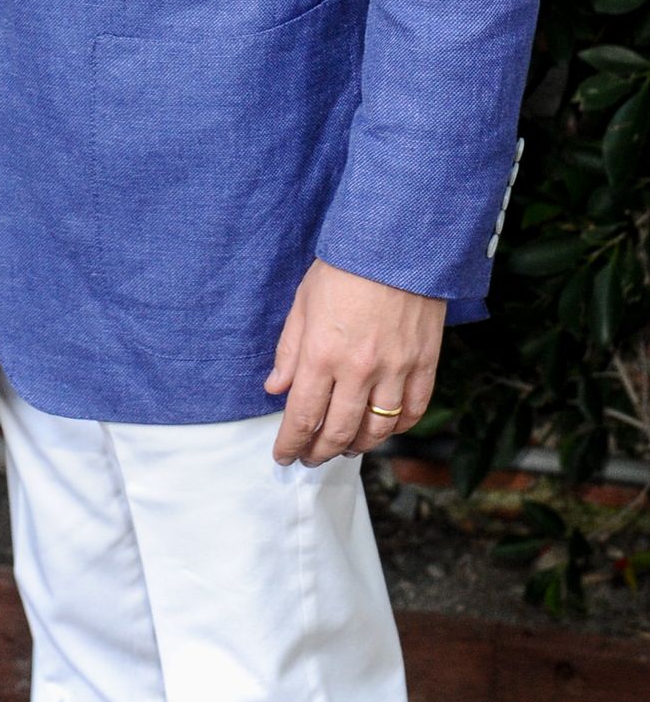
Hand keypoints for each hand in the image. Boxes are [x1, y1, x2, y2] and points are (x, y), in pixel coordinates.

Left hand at [264, 258, 443, 467]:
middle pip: (338, 431)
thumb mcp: (303, 303)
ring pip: (377, 429)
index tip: (283, 455)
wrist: (395, 244)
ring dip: (357, 446)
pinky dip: (397, 428)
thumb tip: (276, 388)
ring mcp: (396, 369)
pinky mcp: (424, 364)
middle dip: (319, 452)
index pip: (303, 416)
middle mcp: (359, 369)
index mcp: (322, 353)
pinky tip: (383, 429)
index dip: (290, 443)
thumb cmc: (344, 268)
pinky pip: (412, 411)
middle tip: (310, 458)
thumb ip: (290, 350)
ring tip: (344, 447)